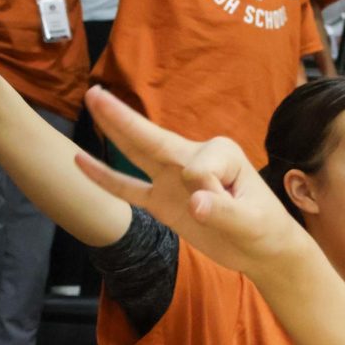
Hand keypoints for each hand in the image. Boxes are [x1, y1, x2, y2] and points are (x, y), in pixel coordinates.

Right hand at [73, 86, 308, 276]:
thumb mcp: (252, 223)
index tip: (234, 211)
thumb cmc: (265, 230)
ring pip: (138, 153)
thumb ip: (224, 212)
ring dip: (115, 130)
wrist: (263, 251)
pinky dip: (105, 178)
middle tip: (95, 92)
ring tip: (91, 102)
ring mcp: (174, 178)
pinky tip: (79, 162)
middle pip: (153, 138)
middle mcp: (194, 157)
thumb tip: (194, 204)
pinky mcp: (163, 201)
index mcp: (221, 153)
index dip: (211, 196)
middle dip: (125, 117)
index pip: (199, 170)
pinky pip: (128, 188)